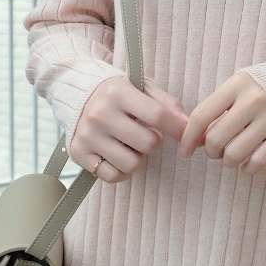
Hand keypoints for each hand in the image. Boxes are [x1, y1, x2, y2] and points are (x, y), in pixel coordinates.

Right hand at [69, 75, 187, 182]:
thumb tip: (187, 125)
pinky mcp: (78, 153)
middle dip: (154, 142)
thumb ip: (168, 104)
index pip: (157, 115)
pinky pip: (113, 176)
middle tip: (146, 134)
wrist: (80, 97)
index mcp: (118, 92)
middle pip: (147, 143)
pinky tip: (119, 156)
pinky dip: (122, 171)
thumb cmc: (120, 95)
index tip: (185, 134)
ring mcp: (87, 134)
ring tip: (130, 145)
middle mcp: (100, 113)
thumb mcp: (143, 88)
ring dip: (137, 158)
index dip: (177, 128)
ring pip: (131, 164)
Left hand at [178, 71, 265, 172]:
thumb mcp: (245, 84)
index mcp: (238, 84)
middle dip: (211, 151)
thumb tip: (198, 137)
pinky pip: (256, 162)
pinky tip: (248, 162)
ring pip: (234, 154)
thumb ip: (222, 106)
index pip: (202, 115)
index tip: (185, 152)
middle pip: (215, 139)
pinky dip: (247, 167)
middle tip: (216, 150)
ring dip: (228, 161)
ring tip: (233, 156)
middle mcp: (253, 101)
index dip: (188, 138)